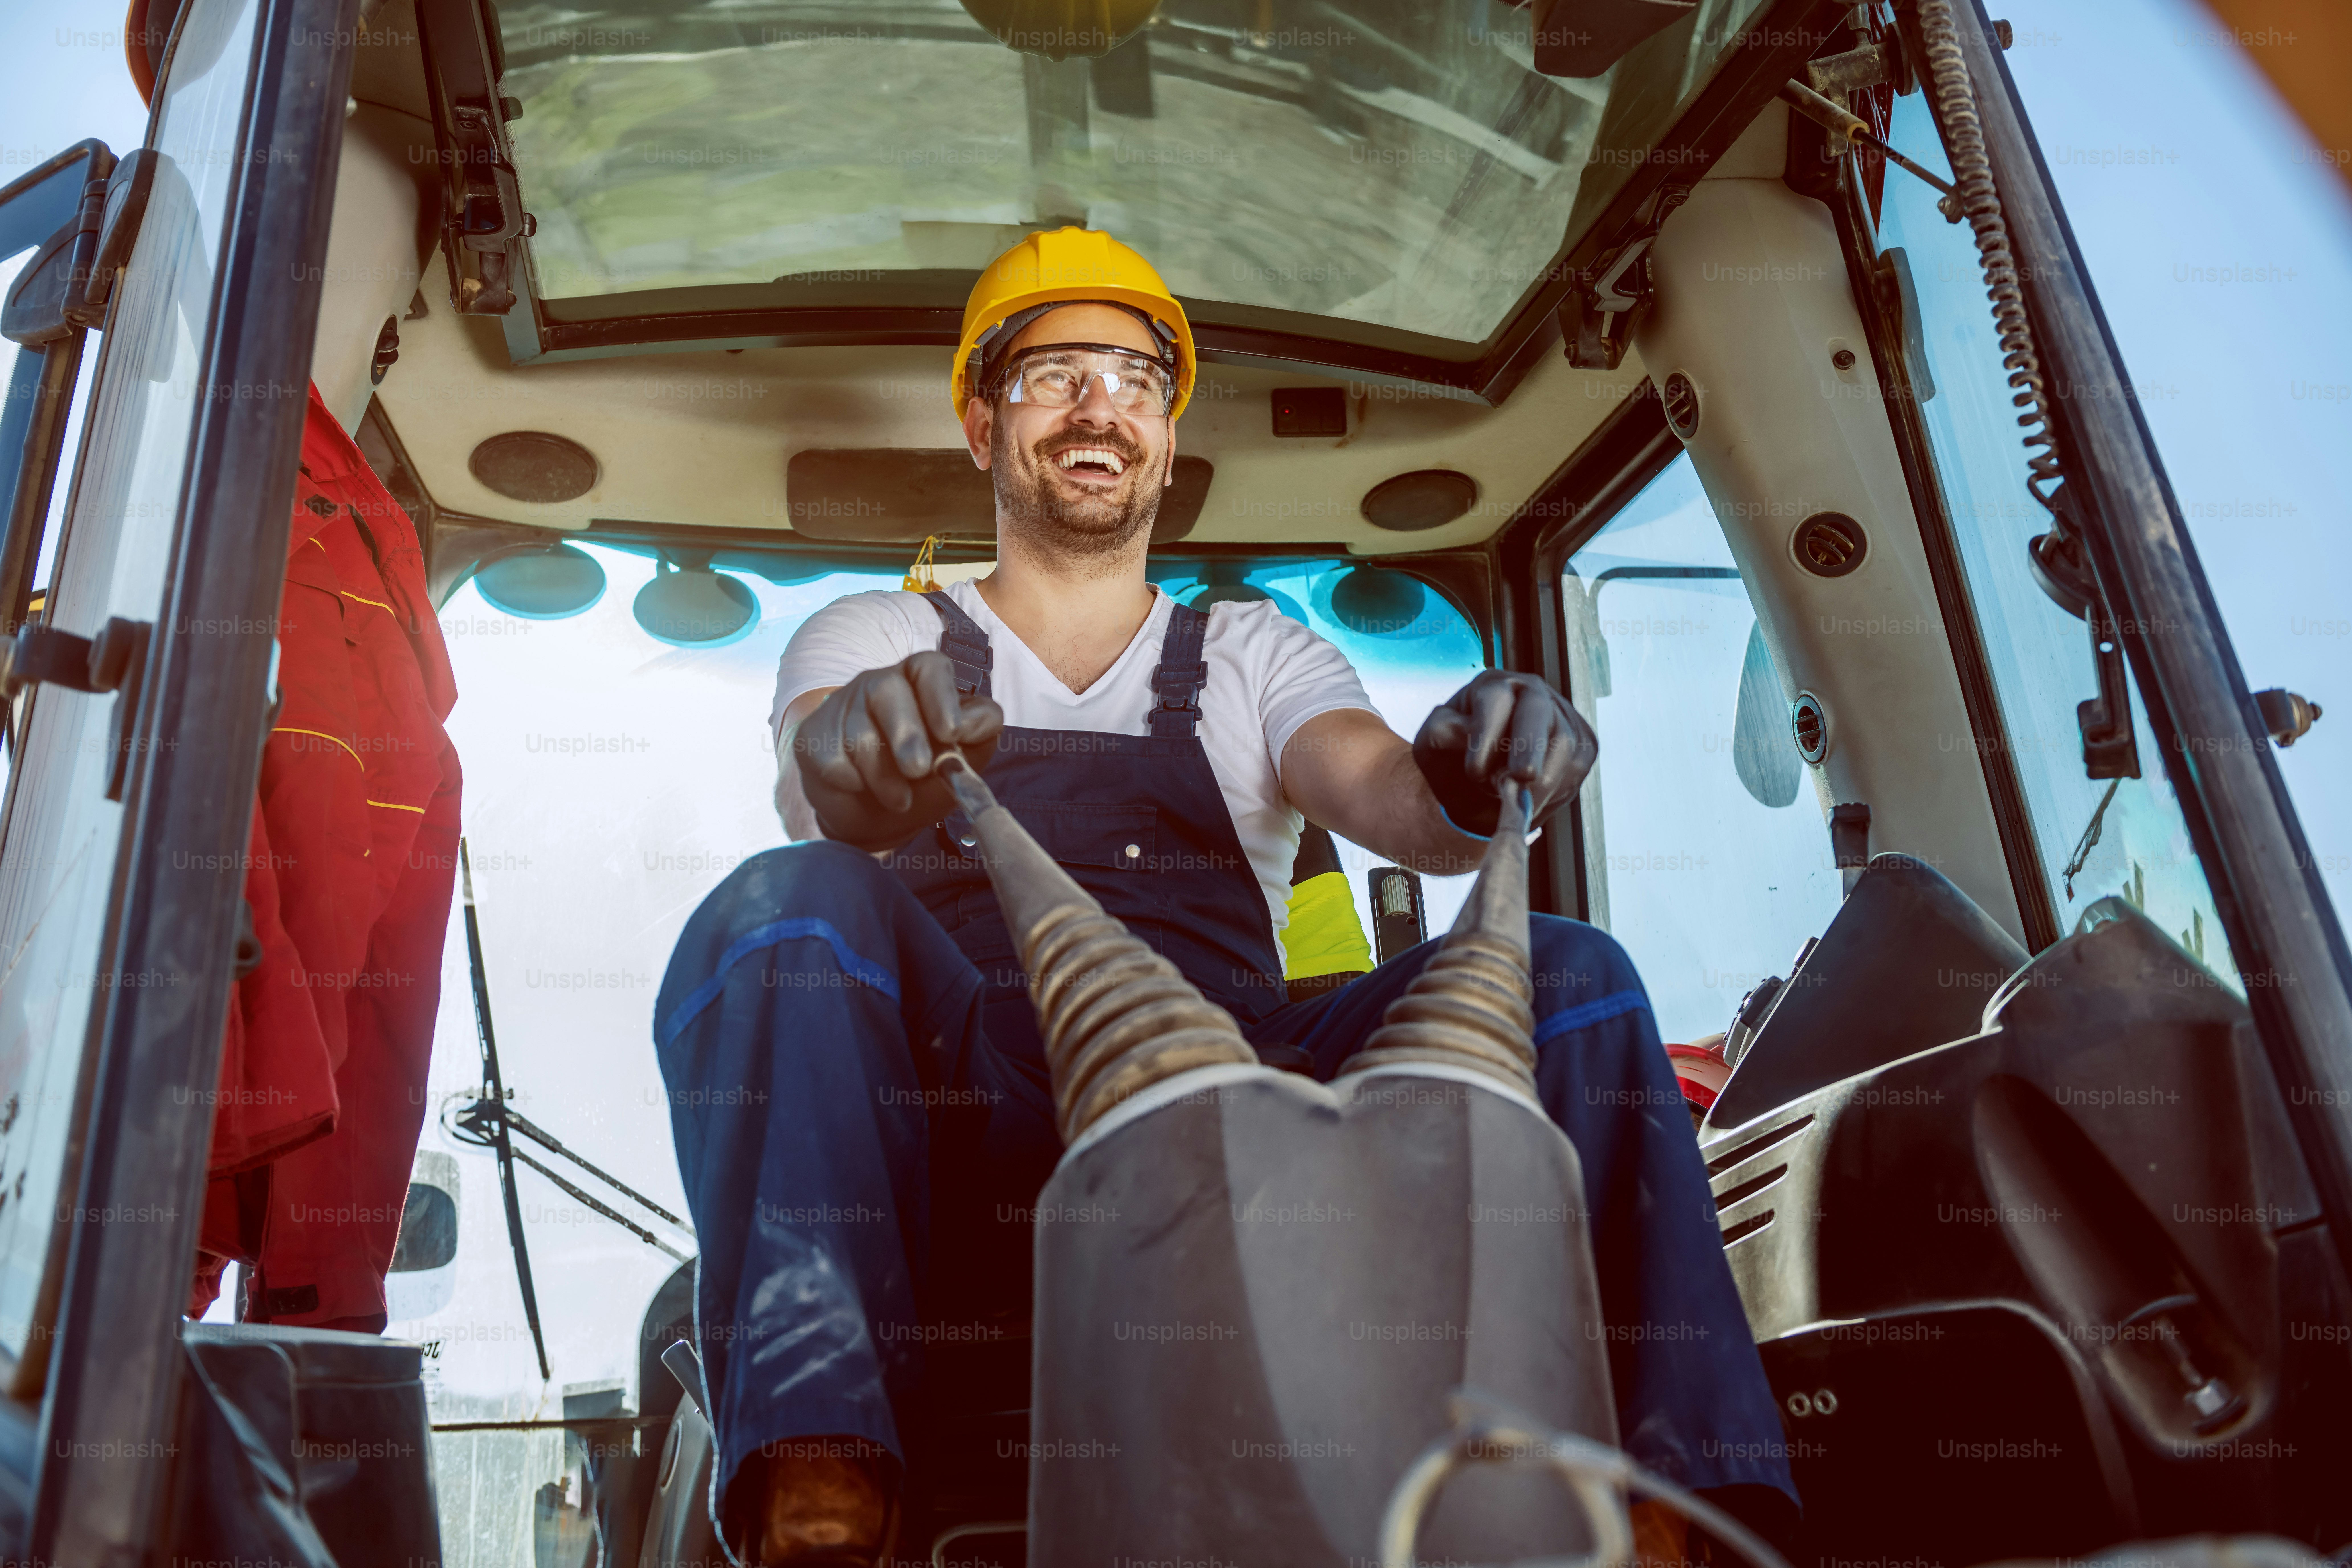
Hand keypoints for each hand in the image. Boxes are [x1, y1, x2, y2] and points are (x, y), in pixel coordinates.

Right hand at [792, 652, 1003, 850]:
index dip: (942, 696)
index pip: (930, 667)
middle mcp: (880, 684)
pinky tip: (860, 788)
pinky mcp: (814, 736)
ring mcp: (843, 707)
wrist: (874, 817)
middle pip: (888, 689)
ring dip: (883, 775)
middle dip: (906, 733)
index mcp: (920, 683)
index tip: (952, 732)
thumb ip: (978, 737)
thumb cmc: (924, 782)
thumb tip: (968, 725)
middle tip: (919, 769)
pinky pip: (830, 757)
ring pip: (859, 732)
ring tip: (899, 800)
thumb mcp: (962, 761)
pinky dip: (850, 781)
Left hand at [1412, 670, 1595, 836]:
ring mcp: (1561, 715)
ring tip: (1514, 798)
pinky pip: (1578, 765)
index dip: (1487, 735)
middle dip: (1530, 746)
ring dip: (1539, 778)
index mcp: (1492, 686)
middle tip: (1521, 776)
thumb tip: (1463, 731)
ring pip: (1564, 742)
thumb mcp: (1431, 746)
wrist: (1479, 781)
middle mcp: (1531, 692)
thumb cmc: (1455, 758)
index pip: (1496, 700)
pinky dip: (1556, 788)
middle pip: (1538, 711)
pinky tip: (1535, 798)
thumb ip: (1440, 733)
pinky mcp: (1582, 742)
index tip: (1475, 771)